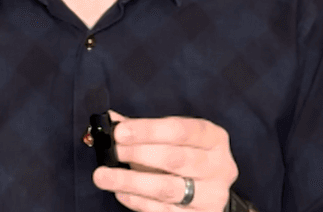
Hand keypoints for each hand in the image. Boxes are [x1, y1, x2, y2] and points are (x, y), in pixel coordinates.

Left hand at [92, 110, 237, 211]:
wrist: (210, 190)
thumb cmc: (188, 156)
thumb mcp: (174, 138)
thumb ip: (143, 130)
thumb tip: (110, 121)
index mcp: (214, 138)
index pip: (181, 130)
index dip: (148, 130)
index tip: (120, 132)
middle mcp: (219, 167)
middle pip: (175, 159)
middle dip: (138, 154)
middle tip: (113, 152)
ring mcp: (212, 195)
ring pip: (167, 188)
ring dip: (131, 181)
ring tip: (103, 176)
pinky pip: (164, 211)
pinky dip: (138, 202)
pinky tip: (121, 193)